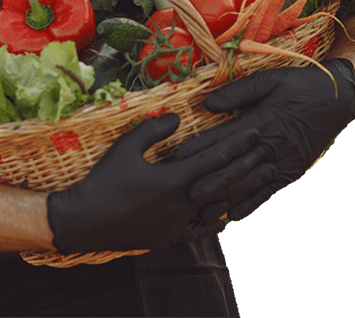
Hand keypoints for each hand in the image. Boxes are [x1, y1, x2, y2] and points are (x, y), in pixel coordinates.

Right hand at [46, 113, 271, 253]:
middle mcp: (182, 203)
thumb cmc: (105, 179)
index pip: (214, 159)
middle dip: (247, 166)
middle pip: (224, 183)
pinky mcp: (170, 238)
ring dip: (237, 194)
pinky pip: (201, 231)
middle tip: (266, 152)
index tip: (254, 131)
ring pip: (218, 209)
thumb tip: (178, 117)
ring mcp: (178, 224)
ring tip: (255, 181)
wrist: (88, 220)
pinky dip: (215, 222)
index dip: (236, 144)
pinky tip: (223, 216)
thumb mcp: (126, 146)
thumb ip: (154, 130)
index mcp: (174, 179)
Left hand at [191, 59, 354, 220]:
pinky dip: (250, 204)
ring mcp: (282, 162)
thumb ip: (237, 92)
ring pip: (248, 184)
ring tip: (203, 212)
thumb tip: (208, 104)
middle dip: (209, 181)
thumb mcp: (268, 80)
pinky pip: (268, 192)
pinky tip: (233, 215)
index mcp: (262, 121)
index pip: (224, 138)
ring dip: (224, 199)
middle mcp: (270, 146)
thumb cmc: (298, 85)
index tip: (179, 158)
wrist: (336, 100)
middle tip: (185, 194)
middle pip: (233, 167)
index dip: (200, 148)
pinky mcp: (291, 172)